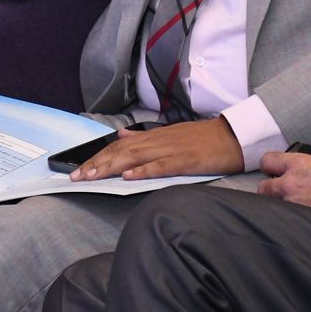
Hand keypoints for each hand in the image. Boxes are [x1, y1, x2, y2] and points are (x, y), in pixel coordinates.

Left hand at [68, 118, 242, 181]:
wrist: (234, 136)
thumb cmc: (205, 139)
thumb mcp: (172, 134)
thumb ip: (145, 137)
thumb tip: (122, 135)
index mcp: (155, 137)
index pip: (120, 146)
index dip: (98, 157)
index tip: (79, 169)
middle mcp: (159, 141)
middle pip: (122, 151)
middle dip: (97, 164)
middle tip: (76, 176)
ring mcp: (172, 150)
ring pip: (135, 157)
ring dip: (111, 167)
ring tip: (92, 176)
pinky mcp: (186, 160)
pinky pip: (161, 166)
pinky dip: (143, 171)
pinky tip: (128, 177)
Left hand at [257, 152, 310, 225]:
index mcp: (301, 165)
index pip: (268, 161)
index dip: (270, 168)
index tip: (274, 173)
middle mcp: (292, 185)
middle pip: (263, 188)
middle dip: (270, 192)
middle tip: (281, 196)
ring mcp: (295, 207)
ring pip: (272, 209)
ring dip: (279, 210)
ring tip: (292, 213)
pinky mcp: (302, 225)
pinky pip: (287, 225)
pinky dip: (291, 226)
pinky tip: (301, 227)